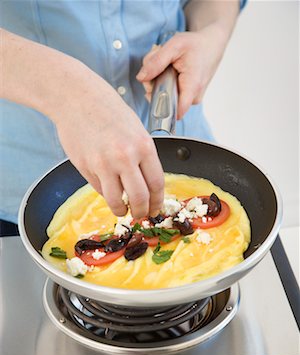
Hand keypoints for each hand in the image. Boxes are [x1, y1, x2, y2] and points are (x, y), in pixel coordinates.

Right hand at [53, 65, 163, 218]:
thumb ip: (142, 156)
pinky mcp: (86, 167)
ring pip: (117, 200)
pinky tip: (107, 187)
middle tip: (140, 215)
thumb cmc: (108, 110)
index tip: (156, 209)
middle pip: (140, 198)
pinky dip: (105, 193)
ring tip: (122, 210)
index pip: (157, 184)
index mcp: (144, 146)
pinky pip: (99, 189)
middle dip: (142, 212)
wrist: (77, 98)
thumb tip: (146, 184)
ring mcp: (104, 164)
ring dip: (121, 210)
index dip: (157, 201)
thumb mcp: (135, 130)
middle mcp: (125, 157)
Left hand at [136, 27, 228, 119]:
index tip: (152, 90)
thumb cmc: (196, 45)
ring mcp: (191, 98)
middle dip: (154, 84)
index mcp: (192, 86)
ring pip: (166, 97)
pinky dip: (165, 82)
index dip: (159, 107)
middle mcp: (193, 97)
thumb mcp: (175, 46)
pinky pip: (171, 94)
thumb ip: (157, 62)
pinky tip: (169, 69)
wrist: (211, 45)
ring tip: (165, 64)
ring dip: (159, 81)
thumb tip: (141, 78)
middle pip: (164, 102)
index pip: (175, 112)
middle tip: (156, 65)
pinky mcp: (188, 96)